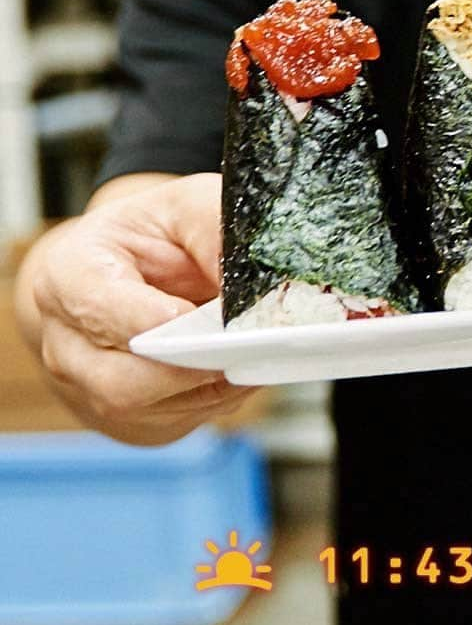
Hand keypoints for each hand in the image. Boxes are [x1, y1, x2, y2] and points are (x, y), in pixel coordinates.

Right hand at [29, 173, 258, 443]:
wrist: (143, 266)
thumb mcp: (188, 205)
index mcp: (70, 273)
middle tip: (243, 343)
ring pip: (151, 408)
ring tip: (251, 349)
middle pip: (121, 380)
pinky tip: (240, 364)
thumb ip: (214, 228)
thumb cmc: (160, 234)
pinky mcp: (129, 416)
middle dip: (189, 366)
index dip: (151, 318)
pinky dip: (217, 397)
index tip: (195, 317)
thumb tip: (246, 278)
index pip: (98, 306)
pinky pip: (177, 419)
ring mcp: (91, 384)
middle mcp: (67, 338)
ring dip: (210, 385)